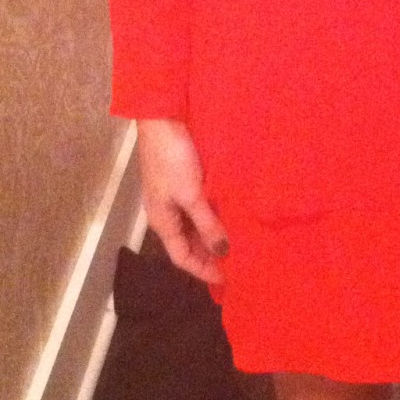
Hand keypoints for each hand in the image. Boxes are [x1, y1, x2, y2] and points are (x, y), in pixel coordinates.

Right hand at [136, 119, 227, 285]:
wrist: (163, 120)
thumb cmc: (173, 160)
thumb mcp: (191, 195)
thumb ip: (207, 224)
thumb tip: (223, 252)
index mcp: (162, 222)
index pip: (183, 258)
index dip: (204, 270)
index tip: (228, 279)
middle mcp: (166, 213)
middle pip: (188, 244)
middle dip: (209, 255)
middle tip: (237, 263)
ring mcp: (173, 197)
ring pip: (194, 226)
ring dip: (212, 235)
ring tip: (237, 242)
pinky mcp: (182, 180)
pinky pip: (198, 208)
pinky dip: (212, 216)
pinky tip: (229, 214)